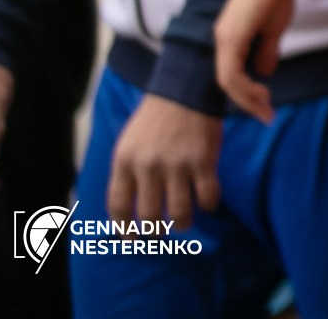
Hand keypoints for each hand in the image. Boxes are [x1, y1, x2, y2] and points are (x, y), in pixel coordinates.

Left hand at [108, 94, 222, 227]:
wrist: (184, 89)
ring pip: (180, 212)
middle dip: (155, 232)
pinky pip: (208, 196)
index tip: (132, 238)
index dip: (124, 230)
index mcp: (125, 162)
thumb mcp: (128, 144)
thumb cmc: (154, 120)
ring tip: (183, 222)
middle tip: (160, 233)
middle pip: (149, 216)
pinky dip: (208, 205)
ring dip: (182, 224)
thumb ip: (126, 173)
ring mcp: (177, 164)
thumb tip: (126, 210)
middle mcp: (148, 166)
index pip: (119, 207)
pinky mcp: (204, 160)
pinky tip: (207, 203)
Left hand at [214, 0, 300, 122]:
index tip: (266, 106)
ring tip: (265, 108)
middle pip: (227, 81)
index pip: (232, 75)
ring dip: (246, 98)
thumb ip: (267, 50)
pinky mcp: (231, 37)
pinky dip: (245, 88)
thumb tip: (264, 71)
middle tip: (266, 115)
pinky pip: (232, 72)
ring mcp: (225, 38)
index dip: (247, 94)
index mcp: (231, 38)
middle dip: (247, 102)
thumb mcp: (274, 28)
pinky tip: (262, 93)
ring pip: (228, 80)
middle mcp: (223, 39)